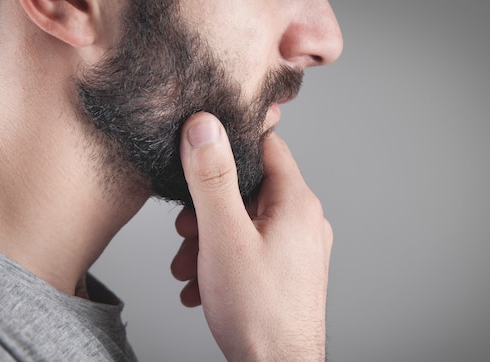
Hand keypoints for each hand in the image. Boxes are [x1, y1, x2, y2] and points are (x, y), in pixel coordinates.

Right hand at [170, 112, 332, 360]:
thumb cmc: (258, 311)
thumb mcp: (224, 236)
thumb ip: (212, 178)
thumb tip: (205, 126)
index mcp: (296, 203)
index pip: (267, 146)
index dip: (230, 145)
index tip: (201, 153)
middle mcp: (304, 222)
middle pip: (249, 190)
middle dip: (208, 208)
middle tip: (186, 231)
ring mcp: (297, 250)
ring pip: (245, 225)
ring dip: (209, 240)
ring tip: (189, 266)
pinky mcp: (287, 273)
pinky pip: (251, 251)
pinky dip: (223, 260)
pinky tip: (201, 285)